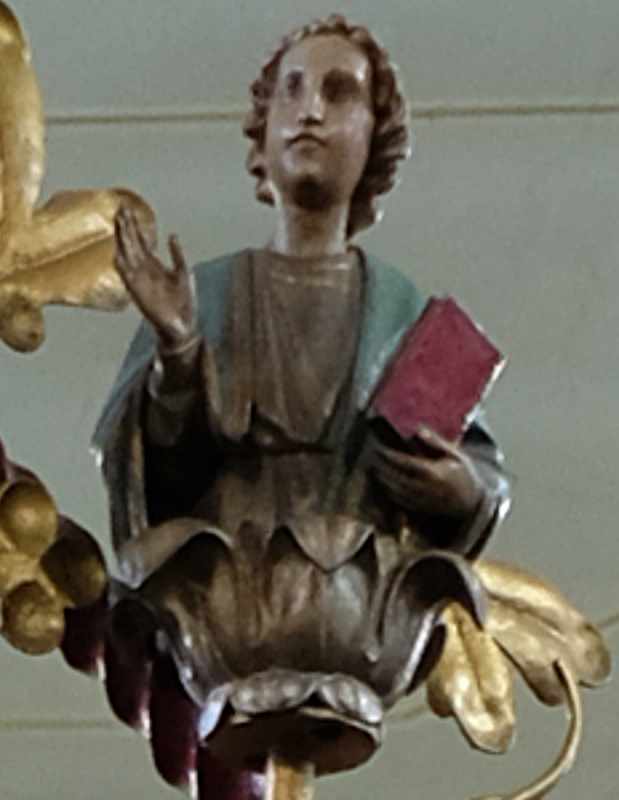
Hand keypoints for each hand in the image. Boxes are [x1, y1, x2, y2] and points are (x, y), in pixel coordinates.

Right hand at [114, 205, 196, 347]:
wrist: (182, 324)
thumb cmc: (182, 301)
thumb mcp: (182, 273)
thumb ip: (177, 254)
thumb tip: (172, 234)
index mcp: (155, 264)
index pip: (141, 240)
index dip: (135, 225)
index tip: (128, 209)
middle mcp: (144, 269)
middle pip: (132, 243)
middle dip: (127, 226)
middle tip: (120, 209)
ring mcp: (140, 279)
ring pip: (128, 255)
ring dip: (123, 241)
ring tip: (119, 225)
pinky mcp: (138, 292)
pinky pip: (128, 278)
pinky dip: (123, 267)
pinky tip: (117, 255)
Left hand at [372, 425, 483, 518]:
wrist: (472, 502)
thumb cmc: (464, 474)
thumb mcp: (456, 455)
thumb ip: (436, 442)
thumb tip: (418, 430)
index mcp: (433, 472)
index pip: (404, 462)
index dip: (389, 455)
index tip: (379, 447)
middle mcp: (424, 487)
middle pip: (395, 476)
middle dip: (382, 466)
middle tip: (373, 456)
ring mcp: (421, 500)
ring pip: (395, 489)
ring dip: (383, 478)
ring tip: (376, 467)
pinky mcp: (420, 508)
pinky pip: (400, 501)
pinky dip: (389, 491)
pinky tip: (385, 483)